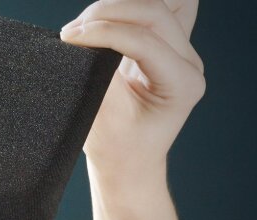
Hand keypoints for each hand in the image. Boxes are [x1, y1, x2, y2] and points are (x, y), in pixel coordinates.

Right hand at [60, 0, 204, 192]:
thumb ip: (99, 71)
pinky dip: (122, 12)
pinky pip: (150, 14)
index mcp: (183, 85)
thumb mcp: (103, 114)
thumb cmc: (116, 149)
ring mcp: (180, 52)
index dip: (104, 32)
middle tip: (74, 30)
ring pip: (159, 4)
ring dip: (119, 7)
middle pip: (156, 11)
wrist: (126, 164)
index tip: (69, 38)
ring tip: (85, 26)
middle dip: (111, 12)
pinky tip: (96, 25)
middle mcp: (189, 64)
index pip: (144, 39)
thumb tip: (83, 36)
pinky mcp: (165, 46)